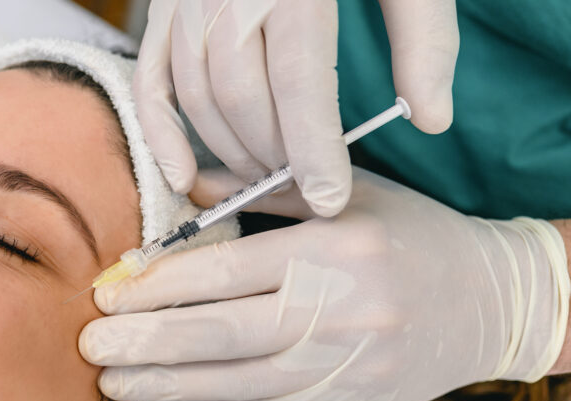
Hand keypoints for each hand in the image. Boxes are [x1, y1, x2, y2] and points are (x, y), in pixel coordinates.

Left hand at [79, 168, 569, 400]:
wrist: (488, 302)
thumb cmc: (409, 235)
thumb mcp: (343, 196)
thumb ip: (257, 193)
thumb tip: (178, 192)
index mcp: (331, 251)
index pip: (224, 274)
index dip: (156, 288)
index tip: (108, 295)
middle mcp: (336, 312)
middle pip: (218, 334)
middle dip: (144, 344)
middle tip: (89, 349)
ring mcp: (341, 365)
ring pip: (234, 384)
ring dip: (164, 386)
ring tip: (113, 382)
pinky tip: (166, 400)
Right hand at [133, 0, 458, 215]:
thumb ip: (424, 38)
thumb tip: (432, 119)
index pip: (299, 82)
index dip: (314, 149)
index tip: (330, 197)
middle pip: (244, 98)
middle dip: (275, 154)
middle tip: (306, 184)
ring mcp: (188, 2)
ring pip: (199, 98)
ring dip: (232, 150)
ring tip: (268, 173)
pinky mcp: (164, 10)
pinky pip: (150, 82)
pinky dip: (159, 134)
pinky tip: (181, 177)